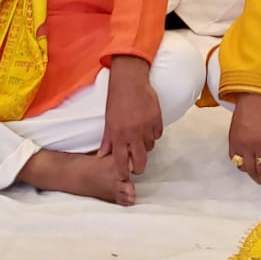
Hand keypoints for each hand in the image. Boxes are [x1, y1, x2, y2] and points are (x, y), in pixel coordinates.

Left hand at [99, 56, 160, 176]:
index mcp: (118, 134)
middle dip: (139, 167)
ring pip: (150, 146)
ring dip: (146, 146)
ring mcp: (146, 126)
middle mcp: (133, 133)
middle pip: (140, 160)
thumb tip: (102, 155)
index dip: (123, 172)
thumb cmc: (116, 99)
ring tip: (140, 137)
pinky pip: (158, 134)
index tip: (124, 177)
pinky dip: (154, 133)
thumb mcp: (108, 121)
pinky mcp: (157, 119)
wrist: (130, 81)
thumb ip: (107, 140)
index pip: (121, 161)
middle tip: (137, 167)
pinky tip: (148, 126)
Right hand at [227, 92, 260, 195]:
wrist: (253, 97)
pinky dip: (240, 163)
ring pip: (241, 166)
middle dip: (260, 179)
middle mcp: (247, 146)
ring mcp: (237, 143)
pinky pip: (233, 157)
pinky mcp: (231, 139)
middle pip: (252, 171)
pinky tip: (247, 161)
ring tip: (258, 170)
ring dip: (250, 171)